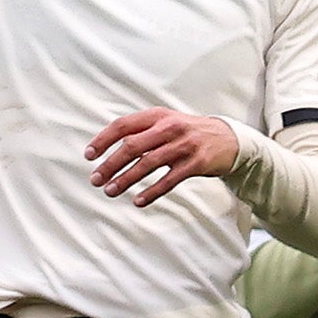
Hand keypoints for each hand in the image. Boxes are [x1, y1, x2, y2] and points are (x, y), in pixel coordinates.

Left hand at [84, 108, 242, 206]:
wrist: (229, 138)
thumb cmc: (188, 132)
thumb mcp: (165, 122)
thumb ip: (140, 131)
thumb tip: (106, 148)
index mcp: (157, 116)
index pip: (123, 125)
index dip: (103, 140)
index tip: (88, 156)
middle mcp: (169, 127)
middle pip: (132, 146)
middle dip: (110, 164)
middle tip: (95, 179)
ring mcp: (184, 145)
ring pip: (148, 164)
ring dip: (126, 179)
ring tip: (110, 191)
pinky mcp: (196, 163)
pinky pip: (169, 180)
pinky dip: (151, 192)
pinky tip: (138, 201)